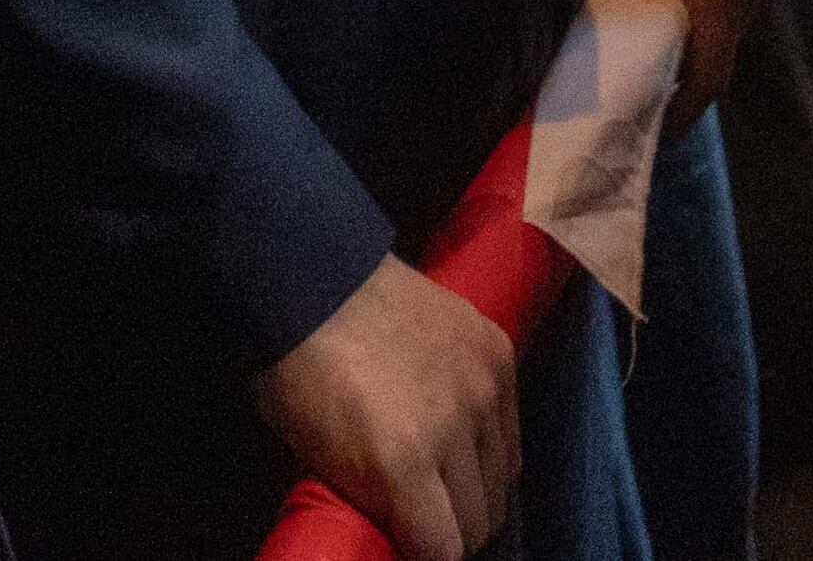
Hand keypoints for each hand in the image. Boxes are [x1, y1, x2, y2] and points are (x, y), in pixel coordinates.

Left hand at [256, 257, 517, 560]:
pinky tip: (466, 436)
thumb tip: (398, 527)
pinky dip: (491, 442)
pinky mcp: (499, 351)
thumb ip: (369, 498)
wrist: (320, 280)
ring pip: (505, 474)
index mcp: (401, 461)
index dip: (426, 555)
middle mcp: (455, 428)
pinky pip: (511, 424)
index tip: (413, 547)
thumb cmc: (300, 375)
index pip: (445, 548)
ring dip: (478, 488)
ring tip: (450, 479)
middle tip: (430, 517)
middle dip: (455, 529)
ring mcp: (484, 385)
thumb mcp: (316, 455)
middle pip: (482, 517)